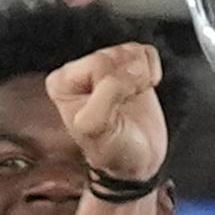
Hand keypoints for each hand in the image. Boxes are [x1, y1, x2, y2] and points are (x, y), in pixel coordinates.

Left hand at [51, 41, 167, 183]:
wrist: (138, 163)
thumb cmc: (114, 150)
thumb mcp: (98, 128)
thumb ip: (107, 94)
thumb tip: (131, 70)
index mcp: (62, 84)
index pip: (97, 64)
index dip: (114, 85)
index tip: (116, 108)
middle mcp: (80, 71)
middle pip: (114, 55)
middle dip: (129, 80)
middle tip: (126, 105)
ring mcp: (105, 67)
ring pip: (130, 51)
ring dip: (141, 77)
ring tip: (132, 100)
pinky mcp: (128, 66)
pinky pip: (146, 52)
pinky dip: (152, 71)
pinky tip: (143, 91)